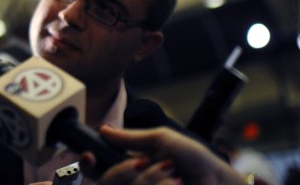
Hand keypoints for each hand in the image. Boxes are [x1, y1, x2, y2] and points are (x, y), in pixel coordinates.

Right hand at [79, 125, 244, 184]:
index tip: (88, 156)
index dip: (87, 164)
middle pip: (107, 180)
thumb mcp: (162, 141)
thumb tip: (103, 128)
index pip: (97, 170)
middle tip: (148, 164)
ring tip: (176, 179)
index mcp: (130, 169)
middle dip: (126, 171)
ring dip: (152, 180)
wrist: (220, 184)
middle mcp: (132, 184)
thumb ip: (131, 138)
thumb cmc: (196, 162)